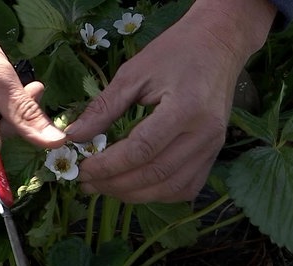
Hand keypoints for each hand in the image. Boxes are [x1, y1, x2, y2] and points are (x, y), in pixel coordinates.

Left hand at [66, 0, 275, 202]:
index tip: (81, 169)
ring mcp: (213, 147)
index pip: (141, 149)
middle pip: (155, 174)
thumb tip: (74, 137)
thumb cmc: (174, 53)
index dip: (107, 165)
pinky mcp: (214, 154)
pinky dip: (158, 194)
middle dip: (115, 184)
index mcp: (185, 108)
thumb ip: (104, 108)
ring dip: (133, 194)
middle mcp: (204, 133)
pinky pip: (186, 187)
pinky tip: (135, 188)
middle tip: (86, 183)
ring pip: (171, 188)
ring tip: (104, 187)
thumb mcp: (134, 73)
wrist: (218, 44)